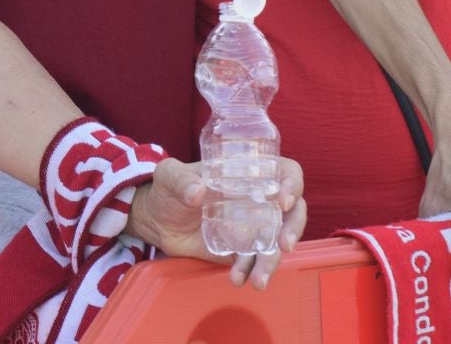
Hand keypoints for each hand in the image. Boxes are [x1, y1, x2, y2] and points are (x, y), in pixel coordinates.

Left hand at [124, 157, 304, 289]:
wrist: (156, 220)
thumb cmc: (167, 188)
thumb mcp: (168, 175)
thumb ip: (180, 179)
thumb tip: (197, 192)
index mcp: (247, 172)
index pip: (284, 172)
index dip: (292, 183)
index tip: (283, 200)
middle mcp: (257, 198)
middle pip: (292, 210)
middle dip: (294, 227)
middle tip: (283, 244)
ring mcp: (252, 225)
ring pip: (277, 241)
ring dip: (272, 260)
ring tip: (258, 279)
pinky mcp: (241, 248)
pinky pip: (255, 260)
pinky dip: (250, 271)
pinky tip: (237, 278)